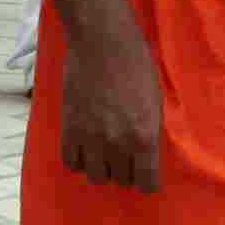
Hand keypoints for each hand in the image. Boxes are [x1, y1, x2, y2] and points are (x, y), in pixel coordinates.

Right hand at [58, 28, 164, 189]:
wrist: (101, 41)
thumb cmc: (136, 64)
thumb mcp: (155, 101)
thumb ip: (149, 131)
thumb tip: (144, 152)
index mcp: (144, 137)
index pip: (147, 183)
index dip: (147, 181)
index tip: (145, 174)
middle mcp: (118, 144)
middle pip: (121, 180)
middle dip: (126, 171)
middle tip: (125, 156)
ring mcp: (90, 138)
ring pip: (96, 176)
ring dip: (102, 167)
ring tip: (103, 152)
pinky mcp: (69, 129)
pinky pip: (71, 162)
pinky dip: (79, 159)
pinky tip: (85, 147)